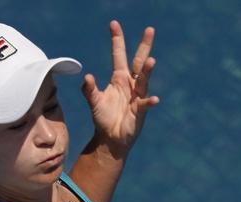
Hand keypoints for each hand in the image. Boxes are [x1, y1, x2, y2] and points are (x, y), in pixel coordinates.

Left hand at [81, 20, 158, 154]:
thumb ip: (89, 90)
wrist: (110, 139)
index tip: (114, 24)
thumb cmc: (103, 119)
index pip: (119, 55)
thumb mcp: (94, 102)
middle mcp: (131, 84)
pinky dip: (149, 102)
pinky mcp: (140, 111)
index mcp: (119, 78)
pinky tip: (153, 100)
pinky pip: (145, 105)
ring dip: (147, 71)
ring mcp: (137, 96)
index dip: (117, 40)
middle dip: (144, 46)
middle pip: (138, 62)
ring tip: (151, 61)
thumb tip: (87, 77)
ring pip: (143, 80)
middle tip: (150, 30)